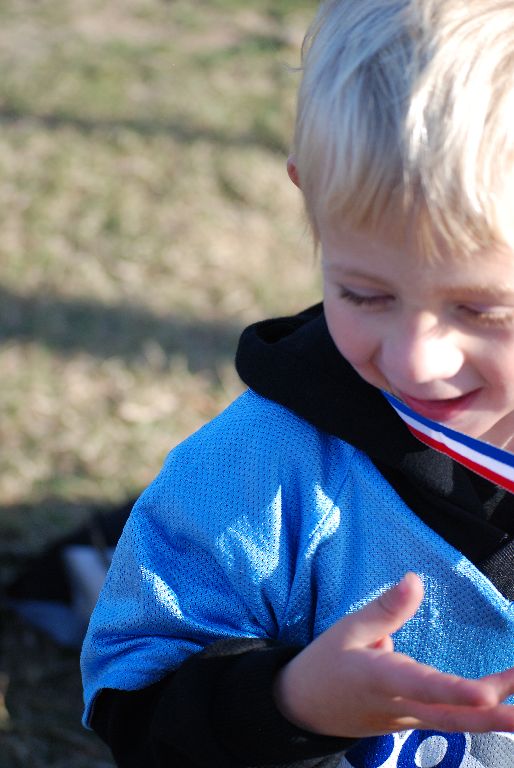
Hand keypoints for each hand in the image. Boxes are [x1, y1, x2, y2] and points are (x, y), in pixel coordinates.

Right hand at [273, 572, 513, 737]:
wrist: (304, 708)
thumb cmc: (326, 664)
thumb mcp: (347, 629)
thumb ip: (386, 609)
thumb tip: (416, 579)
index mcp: (380, 679)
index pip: (424, 688)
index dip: (457, 693)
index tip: (488, 694)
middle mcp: (400, 706)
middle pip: (454, 718)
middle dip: (495, 716)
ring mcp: (409, 720)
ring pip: (457, 721)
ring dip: (495, 714)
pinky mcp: (413, 721)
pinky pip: (451, 719)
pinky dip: (479, 712)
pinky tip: (504, 702)